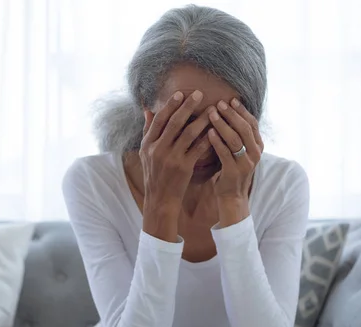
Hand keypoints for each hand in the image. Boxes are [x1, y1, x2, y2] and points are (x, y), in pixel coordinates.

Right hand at [139, 90, 213, 239]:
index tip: (180, 93)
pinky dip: (207, 138)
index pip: (159, 120)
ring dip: (201, 119)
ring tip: (212, 109)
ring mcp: (171, 158)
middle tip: (199, 93)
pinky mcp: (184, 167)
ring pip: (188, 133)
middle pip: (174, 123)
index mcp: (147, 144)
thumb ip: (148, 131)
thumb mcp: (145, 153)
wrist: (160, 198)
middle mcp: (158, 149)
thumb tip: (148, 110)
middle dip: (187, 106)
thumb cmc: (154, 173)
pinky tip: (215, 129)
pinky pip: (198, 148)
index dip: (170, 105)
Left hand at [207, 98, 263, 225]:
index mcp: (258, 146)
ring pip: (236, 139)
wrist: (232, 197)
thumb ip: (236, 135)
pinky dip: (217, 141)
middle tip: (219, 103)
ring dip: (223, 124)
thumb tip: (227, 112)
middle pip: (244, 128)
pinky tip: (208, 132)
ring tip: (212, 113)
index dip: (242, 111)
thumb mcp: (238, 151)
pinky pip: (225, 153)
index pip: (252, 123)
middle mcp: (255, 153)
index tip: (231, 100)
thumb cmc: (231, 170)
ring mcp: (246, 163)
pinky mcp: (234, 171)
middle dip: (232, 114)